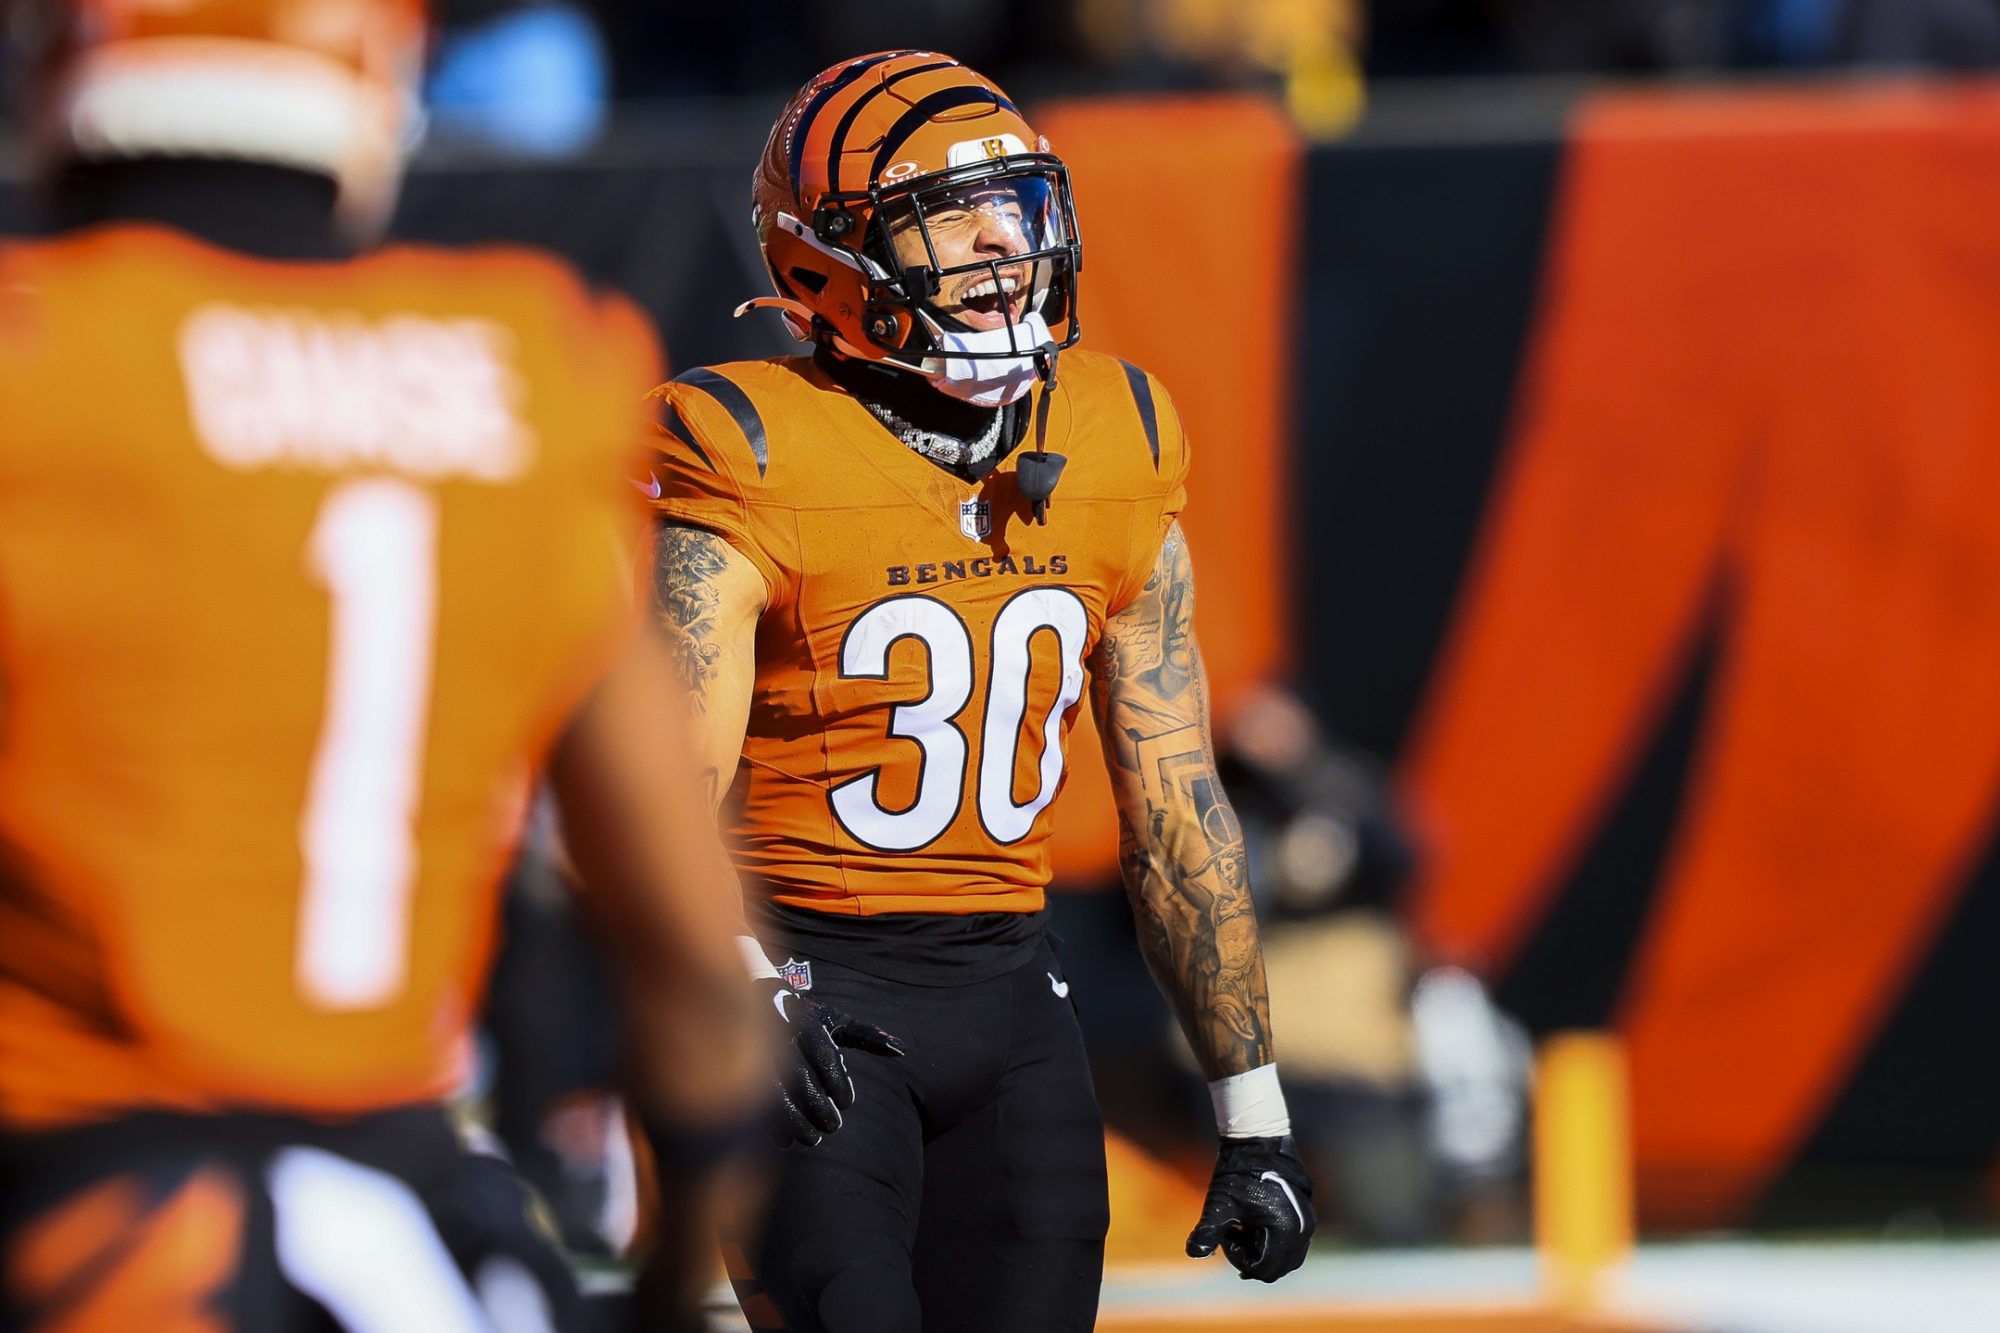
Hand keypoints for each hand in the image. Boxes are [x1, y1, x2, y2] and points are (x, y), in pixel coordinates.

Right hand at [757, 978, 903, 1146]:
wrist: (750, 999)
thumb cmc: (803, 1017)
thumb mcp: (834, 1020)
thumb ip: (867, 1036)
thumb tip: (903, 1050)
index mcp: (806, 1022)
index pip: (825, 1057)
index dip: (838, 1083)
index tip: (847, 1104)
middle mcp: (779, 1036)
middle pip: (801, 1079)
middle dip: (818, 1108)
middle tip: (833, 1128)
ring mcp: (755, 1054)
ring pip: (775, 1094)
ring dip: (795, 1122)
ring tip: (812, 1139)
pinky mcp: (737, 1071)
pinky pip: (751, 1102)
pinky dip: (769, 1125)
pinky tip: (785, 1140)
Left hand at [1185, 1134, 1314, 1281]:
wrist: (1259, 1140)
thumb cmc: (1238, 1172)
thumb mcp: (1220, 1203)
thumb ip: (1208, 1231)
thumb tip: (1193, 1253)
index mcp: (1285, 1231)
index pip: (1262, 1268)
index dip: (1238, 1257)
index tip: (1227, 1232)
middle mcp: (1303, 1231)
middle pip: (1277, 1268)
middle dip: (1252, 1258)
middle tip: (1233, 1234)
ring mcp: (1308, 1223)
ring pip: (1286, 1258)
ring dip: (1264, 1252)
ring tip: (1244, 1229)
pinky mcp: (1306, 1215)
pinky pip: (1293, 1244)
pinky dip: (1274, 1243)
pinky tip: (1254, 1224)